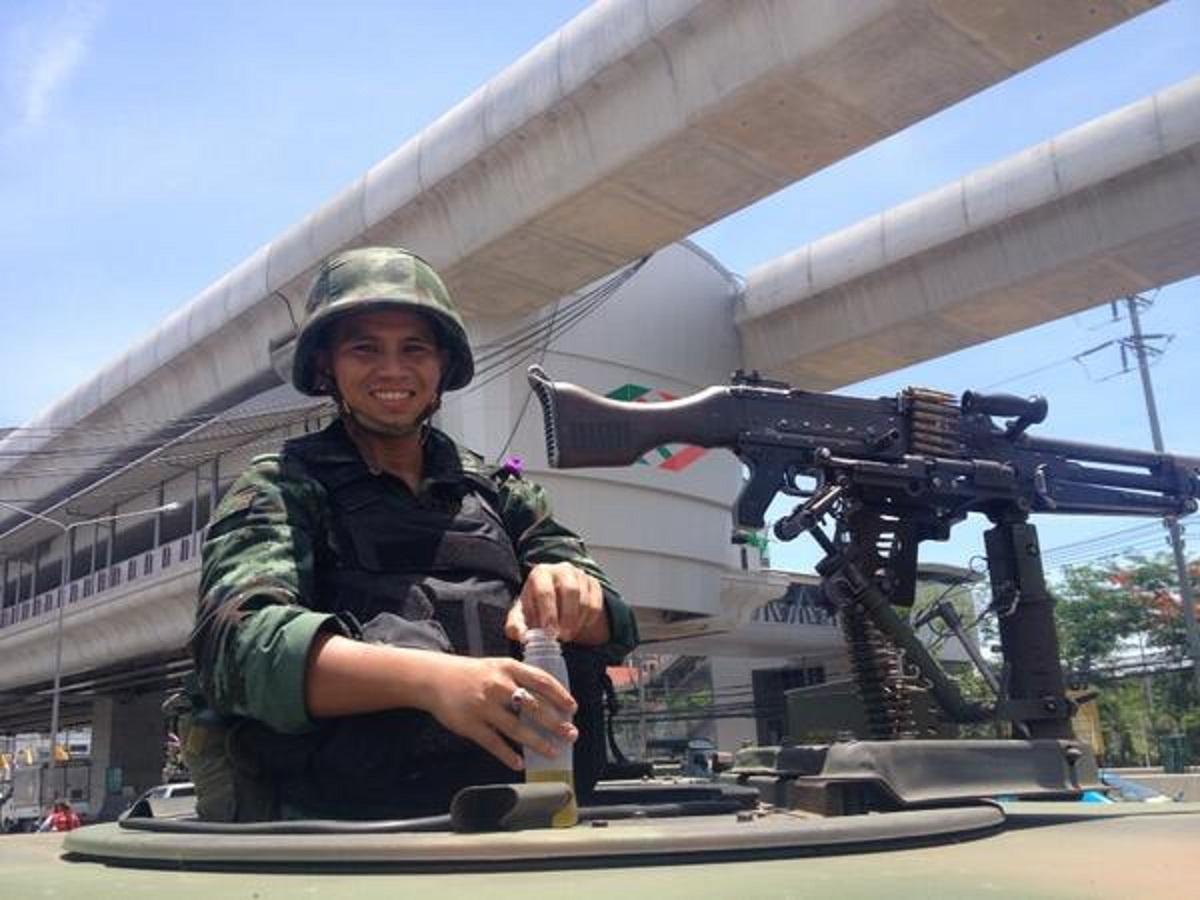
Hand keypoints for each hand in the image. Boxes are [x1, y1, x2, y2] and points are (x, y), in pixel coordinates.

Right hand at [424, 655, 577, 770]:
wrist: (435, 678)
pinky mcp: (471, 725)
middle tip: (570, 734)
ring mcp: (484, 706)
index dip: (560, 695)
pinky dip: (508, 755)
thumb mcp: (498, 666)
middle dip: (555, 723)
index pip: (541, 681)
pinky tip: (520, 763)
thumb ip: (521, 679)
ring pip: (516, 728)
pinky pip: (494, 743)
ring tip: (552, 751)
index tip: (572, 708)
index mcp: (508, 668)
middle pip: (533, 707)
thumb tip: (550, 699)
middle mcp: (498, 686)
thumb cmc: (472, 673)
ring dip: (537, 742)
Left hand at [505, 562, 609, 644]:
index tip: (550, 632)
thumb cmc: (534, 608)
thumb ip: (516, 626)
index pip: (546, 591)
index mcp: (540, 573)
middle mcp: (562, 569)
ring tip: (568, 635)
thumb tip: (523, 636)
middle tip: (563, 637)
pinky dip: (588, 620)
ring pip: (585, 599)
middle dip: (567, 617)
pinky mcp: (593, 584)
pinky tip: (578, 627)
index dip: (548, 613)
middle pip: (570, 590)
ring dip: (577, 622)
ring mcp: (580, 575)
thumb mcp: (520, 616)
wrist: (552, 601)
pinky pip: (596, 604)